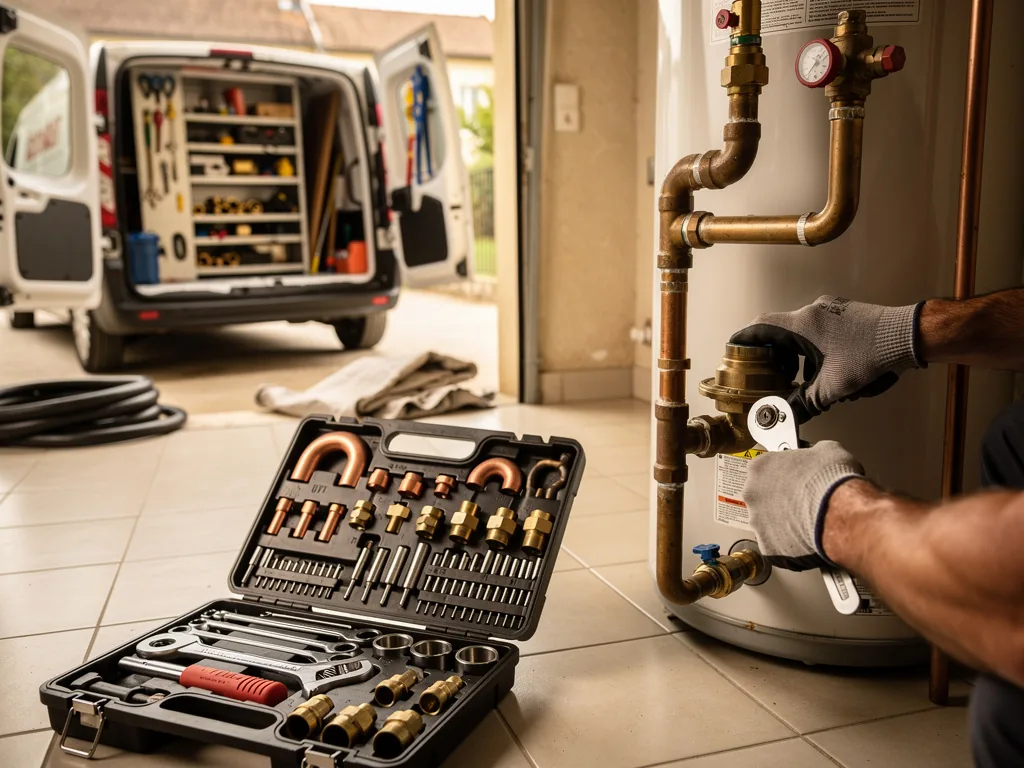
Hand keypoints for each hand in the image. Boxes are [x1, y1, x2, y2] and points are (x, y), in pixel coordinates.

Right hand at [730, 295, 922, 421]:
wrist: (910, 336)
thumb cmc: (872, 355)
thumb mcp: (832, 387)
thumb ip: (804, 403)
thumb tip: (784, 418)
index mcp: (802, 324)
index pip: (759, 327)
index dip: (742, 341)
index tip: (733, 352)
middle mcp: (812, 312)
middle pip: (778, 331)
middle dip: (772, 356)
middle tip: (769, 375)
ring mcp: (830, 310)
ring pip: (799, 333)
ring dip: (795, 355)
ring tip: (801, 380)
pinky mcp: (844, 315)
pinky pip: (817, 331)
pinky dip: (812, 350)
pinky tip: (824, 371)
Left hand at [742, 441, 864, 570]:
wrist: (841, 513)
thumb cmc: (832, 482)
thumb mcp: (828, 451)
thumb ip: (813, 453)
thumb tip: (820, 456)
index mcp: (761, 467)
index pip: (766, 469)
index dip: (783, 474)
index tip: (795, 479)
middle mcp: (752, 494)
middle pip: (763, 497)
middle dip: (781, 500)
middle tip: (803, 502)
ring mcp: (757, 521)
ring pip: (768, 523)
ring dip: (783, 523)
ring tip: (808, 523)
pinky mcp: (768, 547)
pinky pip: (777, 546)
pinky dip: (790, 545)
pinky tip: (807, 539)